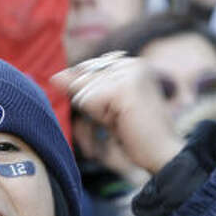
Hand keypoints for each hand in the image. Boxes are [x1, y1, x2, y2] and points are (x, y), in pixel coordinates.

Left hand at [51, 52, 184, 175]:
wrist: (162, 153)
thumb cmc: (135, 136)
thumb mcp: (103, 109)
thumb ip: (80, 89)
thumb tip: (54, 77)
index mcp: (131, 64)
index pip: (85, 72)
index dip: (90, 98)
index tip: (118, 114)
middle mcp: (132, 62)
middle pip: (81, 82)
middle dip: (92, 109)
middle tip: (121, 121)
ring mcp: (129, 72)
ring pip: (82, 93)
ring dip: (97, 116)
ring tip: (122, 123)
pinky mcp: (123, 87)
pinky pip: (86, 101)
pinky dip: (99, 119)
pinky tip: (121, 123)